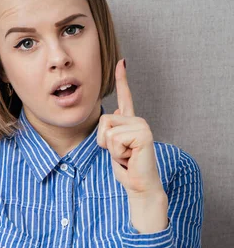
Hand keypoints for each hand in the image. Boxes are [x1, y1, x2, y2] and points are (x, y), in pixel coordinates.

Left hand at [97, 59, 163, 196]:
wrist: (140, 186)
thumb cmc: (127, 169)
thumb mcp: (114, 147)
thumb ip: (114, 129)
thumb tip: (116, 109)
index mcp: (130, 122)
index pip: (124, 97)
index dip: (122, 79)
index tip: (122, 62)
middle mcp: (137, 121)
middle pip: (103, 120)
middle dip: (104, 142)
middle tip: (121, 154)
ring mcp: (142, 126)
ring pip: (107, 131)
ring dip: (111, 149)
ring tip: (126, 156)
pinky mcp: (143, 134)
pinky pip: (114, 139)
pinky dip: (117, 153)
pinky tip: (130, 158)